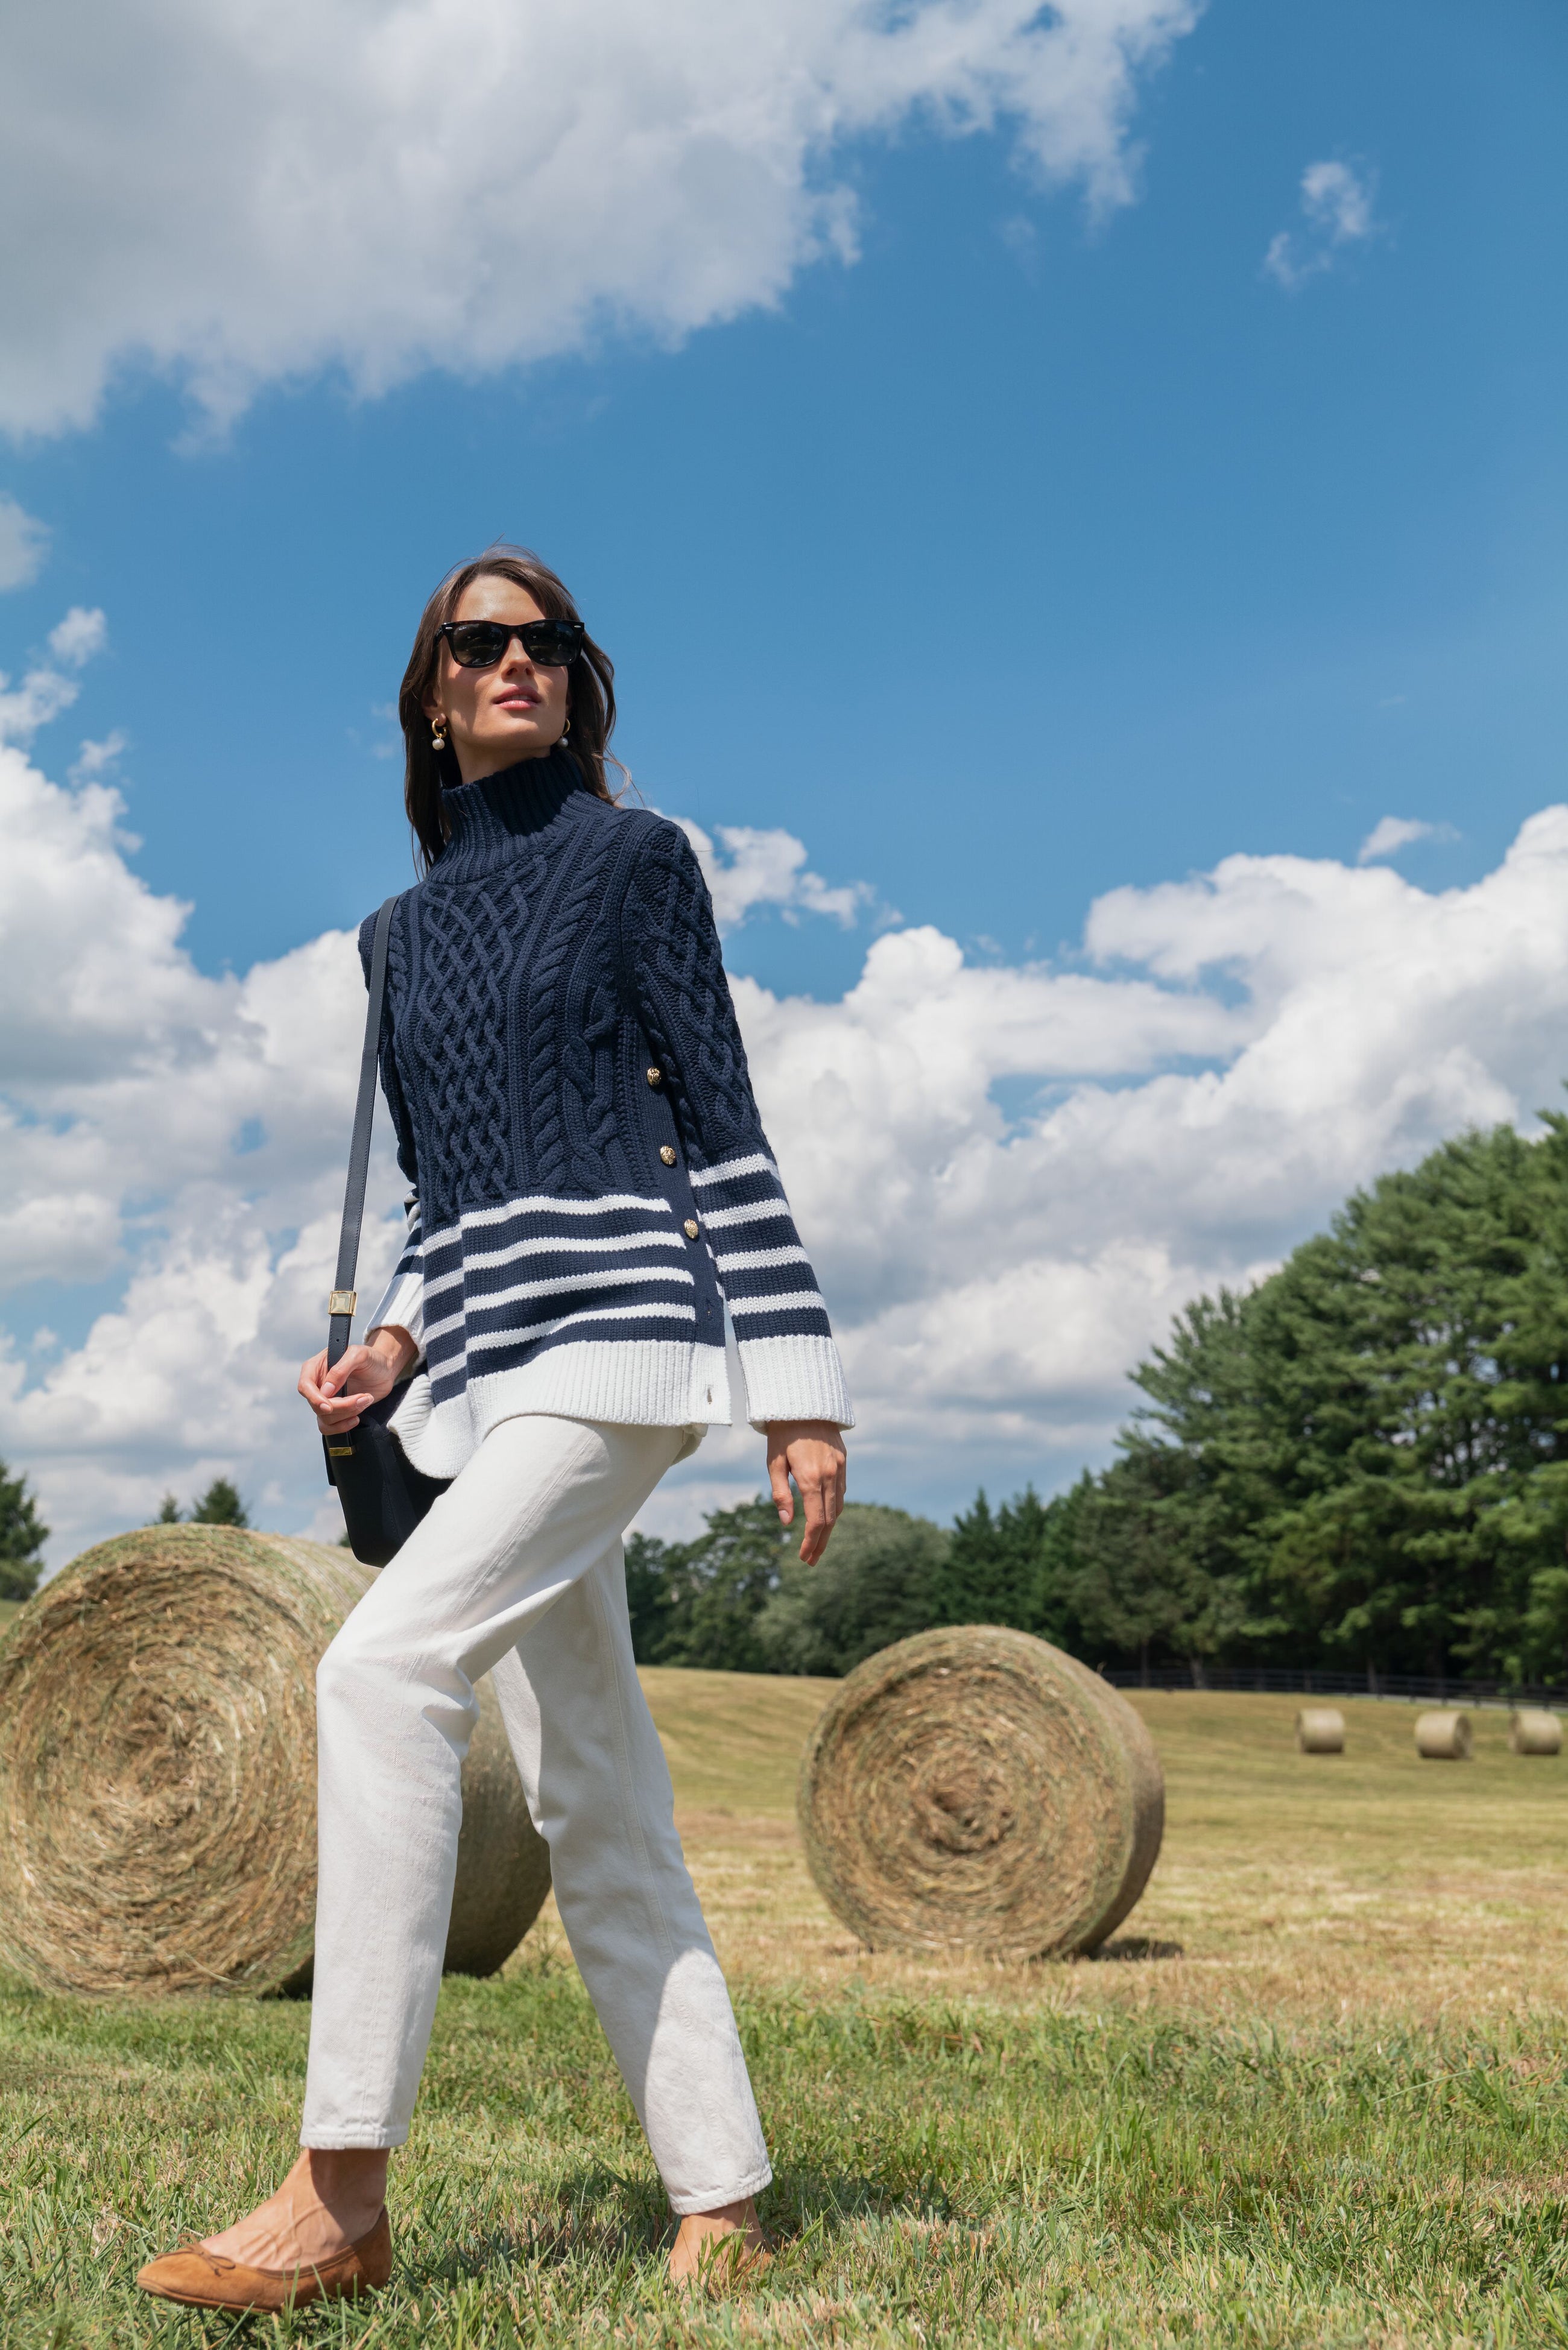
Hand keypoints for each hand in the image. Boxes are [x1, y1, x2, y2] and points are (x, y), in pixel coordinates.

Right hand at [298, 1326, 416, 1433]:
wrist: (385, 1369)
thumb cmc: (371, 1358)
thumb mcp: (358, 1355)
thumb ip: (341, 1369)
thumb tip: (326, 1390)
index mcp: (316, 1367)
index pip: (305, 1386)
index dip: (314, 1399)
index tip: (329, 1406)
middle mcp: (317, 1384)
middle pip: (317, 1406)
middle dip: (341, 1406)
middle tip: (363, 1398)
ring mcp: (326, 1399)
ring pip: (325, 1419)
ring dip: (347, 1414)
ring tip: (365, 1400)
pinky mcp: (335, 1411)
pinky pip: (330, 1427)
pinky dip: (343, 1426)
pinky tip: (356, 1417)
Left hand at [766, 1420, 846, 1563]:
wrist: (803, 1402)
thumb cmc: (782, 1434)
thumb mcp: (774, 1463)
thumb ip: (781, 1493)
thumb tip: (787, 1522)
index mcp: (811, 1477)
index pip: (817, 1521)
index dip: (810, 1542)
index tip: (803, 1557)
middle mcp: (830, 1475)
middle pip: (830, 1519)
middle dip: (820, 1543)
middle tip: (810, 1560)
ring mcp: (840, 1468)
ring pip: (839, 1507)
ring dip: (829, 1529)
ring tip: (817, 1544)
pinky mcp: (843, 1461)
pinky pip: (842, 1491)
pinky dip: (834, 1508)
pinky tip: (825, 1517)